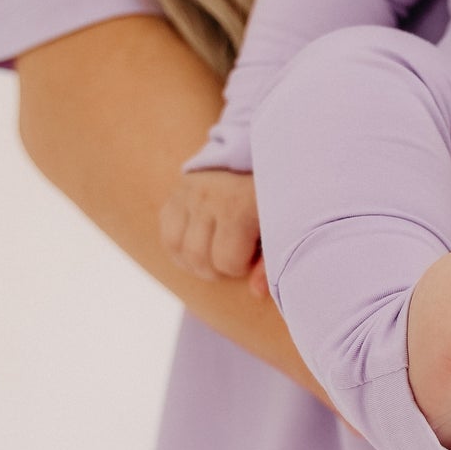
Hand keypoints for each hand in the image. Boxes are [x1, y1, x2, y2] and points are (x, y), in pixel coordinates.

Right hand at [160, 166, 266, 287]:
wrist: (262, 156)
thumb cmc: (276, 200)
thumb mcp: (284, 225)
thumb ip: (271, 260)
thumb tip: (256, 293)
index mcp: (241, 205)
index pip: (228, 261)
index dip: (241, 267)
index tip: (252, 255)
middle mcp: (211, 197)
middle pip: (198, 257)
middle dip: (215, 269)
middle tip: (233, 259)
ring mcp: (190, 192)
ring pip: (176, 246)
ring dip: (194, 261)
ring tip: (215, 256)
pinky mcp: (178, 192)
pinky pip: (167, 232)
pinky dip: (179, 247)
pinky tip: (199, 246)